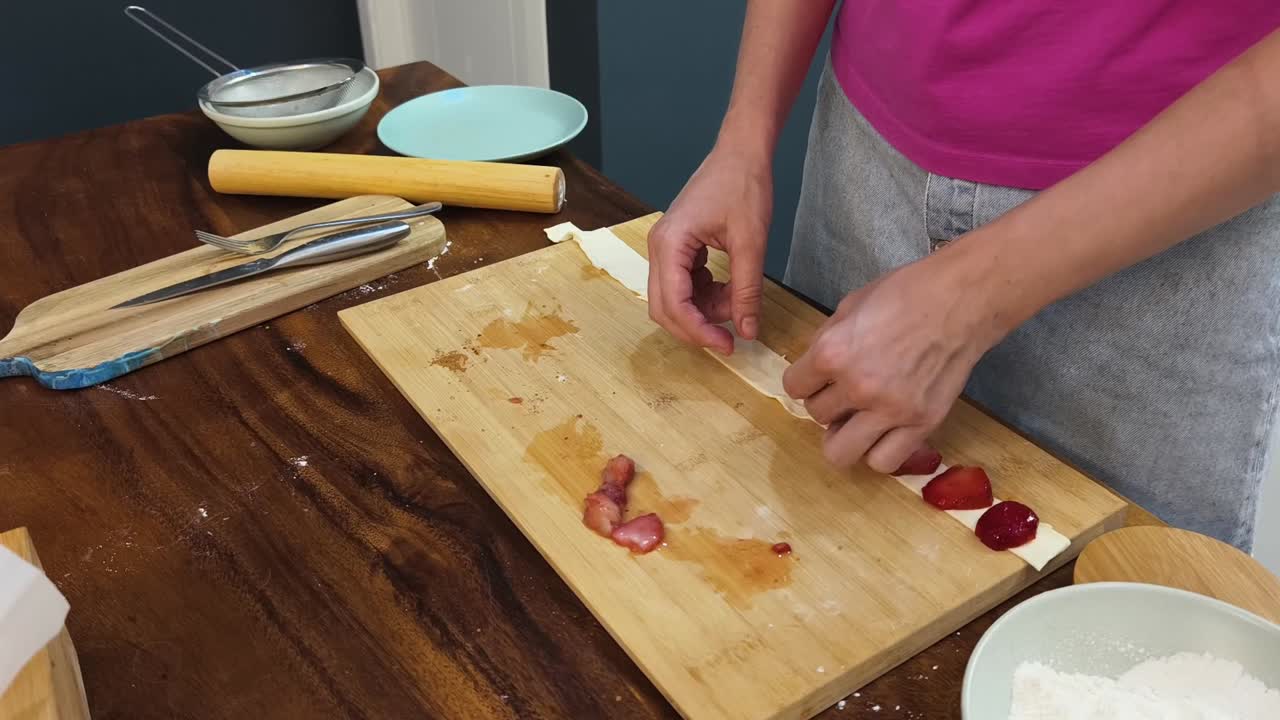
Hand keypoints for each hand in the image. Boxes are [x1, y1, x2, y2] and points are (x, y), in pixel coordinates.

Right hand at [646, 143, 772, 354]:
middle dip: (696, 326)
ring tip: (736, 302)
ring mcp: (666, 248)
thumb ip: (747, 290)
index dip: (699, 331)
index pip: (673, 305)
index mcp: (669, 244)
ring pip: (674, 299)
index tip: (728, 345)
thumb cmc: (744, 186)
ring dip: (703, 310)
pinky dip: (705, 295)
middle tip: (730, 338)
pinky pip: (684, 285)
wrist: (741, 153)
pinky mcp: (677, 248)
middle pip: (664, 308)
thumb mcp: (751, 243)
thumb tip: (748, 331)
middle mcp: (659, 248)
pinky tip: (729, 289)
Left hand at [782, 248, 1005, 472]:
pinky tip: (884, 433)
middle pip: (816, 416)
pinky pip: (883, 461)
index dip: (805, 380)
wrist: (960, 300)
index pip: (794, 387)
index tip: (819, 377)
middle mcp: (856, 387)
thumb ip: (827, 340)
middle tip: (843, 394)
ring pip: (841, 452)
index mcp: (832, 353)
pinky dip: (878, 452)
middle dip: (826, 404)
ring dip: (845, 436)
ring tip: (859, 421)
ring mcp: (890, 410)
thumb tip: (815, 368)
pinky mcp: (921, 424)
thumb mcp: (850, 306)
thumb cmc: (906, 293)